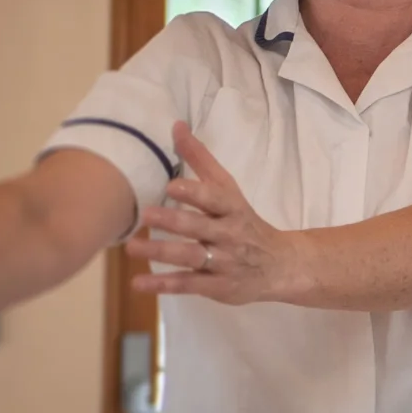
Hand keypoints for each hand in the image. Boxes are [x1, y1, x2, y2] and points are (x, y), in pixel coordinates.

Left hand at [125, 125, 295, 306]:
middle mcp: (229, 235)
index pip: (216, 199)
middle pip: (201, 227)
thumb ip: (200, 160)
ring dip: (162, 252)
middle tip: (146, 214)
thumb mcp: (228, 189)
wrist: (279, 265)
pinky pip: (189, 285)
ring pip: (192, 257)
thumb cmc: (244, 221)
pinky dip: (163, 285)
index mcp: (233, 209)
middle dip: (175, 221)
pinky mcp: (217, 287)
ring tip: (132, 248)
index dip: (196, 193)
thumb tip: (177, 125)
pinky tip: (139, 283)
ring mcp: (224, 263)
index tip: (172, 186)